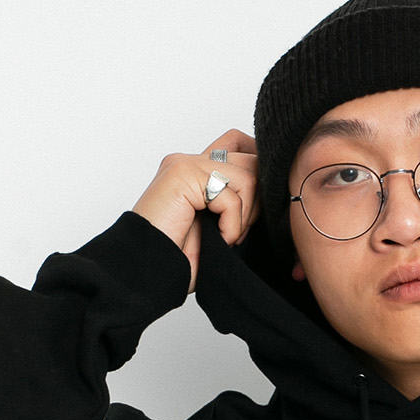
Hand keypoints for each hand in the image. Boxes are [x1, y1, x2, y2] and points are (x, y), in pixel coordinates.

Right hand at [132, 129, 258, 290]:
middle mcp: (190, 162)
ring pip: (248, 177)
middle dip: (257, 201)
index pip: (239, 143)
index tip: (260, 208)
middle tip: (238, 230)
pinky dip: (232, 225)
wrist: (147, 276)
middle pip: (251, 159)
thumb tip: (272, 191)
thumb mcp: (219, 227)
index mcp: (196, 170)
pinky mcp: (182, 175)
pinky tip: (218, 239)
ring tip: (226, 236)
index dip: (259, 169)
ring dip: (244, 217)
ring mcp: (185, 165)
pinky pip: (231, 194)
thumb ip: (238, 202)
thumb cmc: (179, 260)